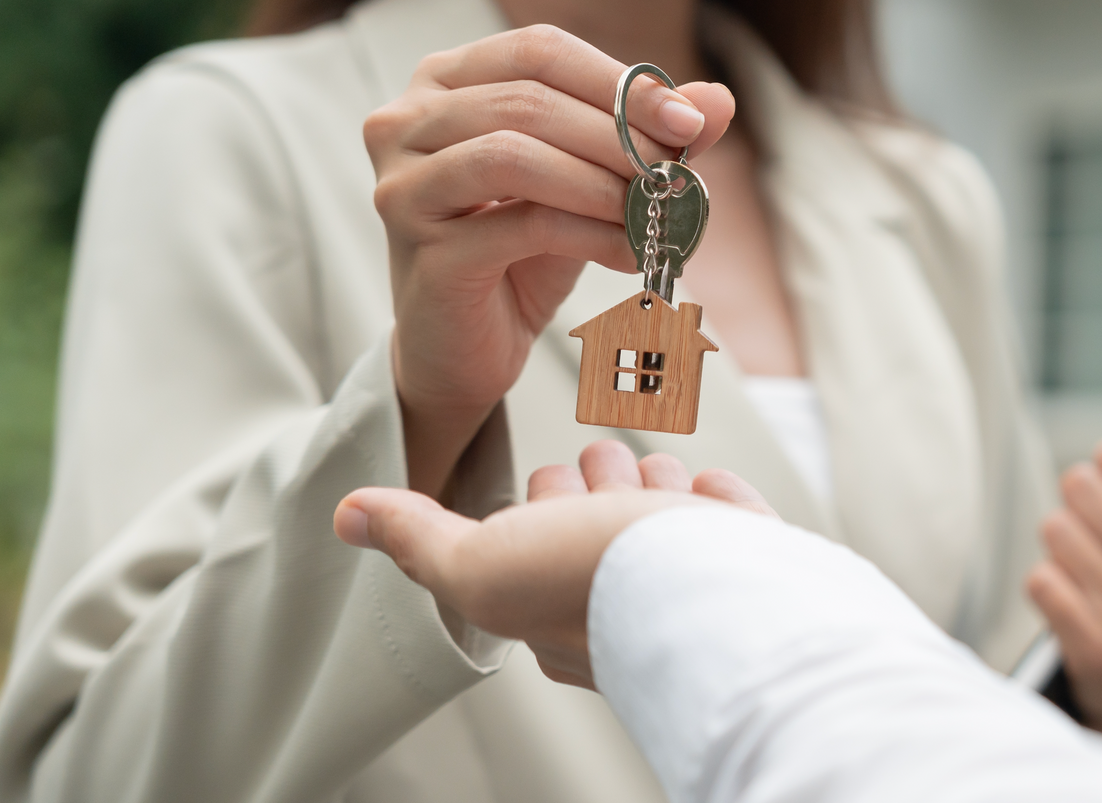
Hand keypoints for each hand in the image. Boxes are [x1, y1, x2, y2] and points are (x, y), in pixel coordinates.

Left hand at [333, 440, 774, 688]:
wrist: (712, 593)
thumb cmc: (594, 585)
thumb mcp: (479, 561)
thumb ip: (419, 538)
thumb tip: (349, 514)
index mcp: (555, 616)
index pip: (539, 540)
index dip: (539, 503)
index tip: (548, 485)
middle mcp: (623, 606)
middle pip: (602, 520)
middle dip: (599, 484)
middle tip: (604, 474)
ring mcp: (691, 585)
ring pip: (664, 514)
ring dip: (655, 485)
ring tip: (654, 479)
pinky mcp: (752, 566)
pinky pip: (730, 521)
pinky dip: (717, 503)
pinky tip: (708, 495)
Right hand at [364, 25, 736, 496]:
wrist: (465, 347)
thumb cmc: (520, 254)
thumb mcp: (588, 183)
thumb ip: (644, 137)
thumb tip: (716, 99)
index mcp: (444, 83)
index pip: (539, 51)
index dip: (621, 83)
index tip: (690, 123)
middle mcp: (406, 122)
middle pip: (529, 99)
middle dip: (620, 136)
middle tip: (678, 172)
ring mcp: (403, 183)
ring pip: (516, 154)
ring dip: (603, 183)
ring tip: (653, 214)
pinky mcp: (422, 247)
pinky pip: (524, 223)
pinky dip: (592, 234)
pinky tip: (630, 253)